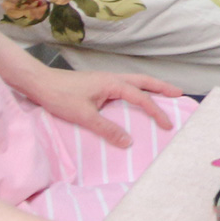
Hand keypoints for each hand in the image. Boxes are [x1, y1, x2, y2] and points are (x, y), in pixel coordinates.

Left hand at [19, 65, 182, 146]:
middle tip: (179, 93)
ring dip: (150, 86)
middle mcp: (113, 78)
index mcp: (113, 83)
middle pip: (144, 81)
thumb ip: (107, 128)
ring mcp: (106, 79)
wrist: (40, 83)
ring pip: (135, 81)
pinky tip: (135, 97)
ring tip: (164, 93)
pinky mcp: (99, 84)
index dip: (156, 111)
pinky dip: (137, 89)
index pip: (141, 97)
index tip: (168, 125)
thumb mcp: (84, 116)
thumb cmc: (61, 97)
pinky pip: (125, 85)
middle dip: (162, 87)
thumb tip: (128, 142)